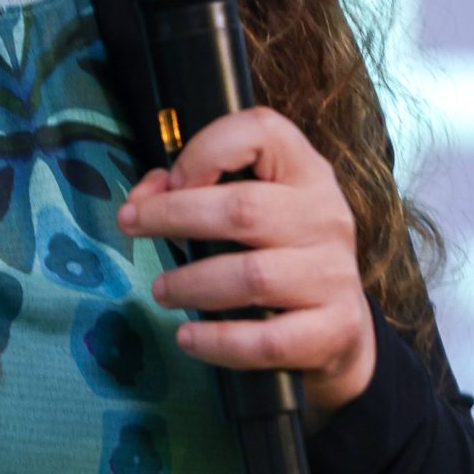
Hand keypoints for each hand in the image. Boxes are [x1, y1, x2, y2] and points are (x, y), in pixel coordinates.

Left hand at [117, 107, 376, 419]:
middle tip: (132, 227)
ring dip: (192, 284)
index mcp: (306, 172)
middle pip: (244, 209)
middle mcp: (326, 216)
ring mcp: (334, 274)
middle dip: (175, 217)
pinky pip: (268, 340)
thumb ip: (195, 192)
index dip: (206, 150)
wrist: (340, 325)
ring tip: (162, 291)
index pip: (263, 131)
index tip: (169, 181)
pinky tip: (189, 338)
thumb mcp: (251, 210)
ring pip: (252, 276)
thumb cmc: (280, 255)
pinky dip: (218, 341)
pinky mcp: (333, 328)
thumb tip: (141, 199)